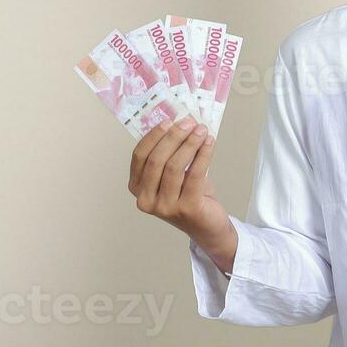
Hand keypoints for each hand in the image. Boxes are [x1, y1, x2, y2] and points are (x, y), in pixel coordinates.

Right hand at [128, 116, 235, 267]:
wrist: (206, 226)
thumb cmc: (188, 195)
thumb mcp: (172, 175)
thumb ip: (169, 154)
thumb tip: (179, 122)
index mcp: (137, 188)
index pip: (139, 156)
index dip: (154, 136)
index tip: (170, 121)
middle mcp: (146, 200)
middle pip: (157, 160)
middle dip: (174, 137)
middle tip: (189, 123)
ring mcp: (165, 207)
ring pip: (175, 166)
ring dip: (190, 144)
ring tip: (202, 131)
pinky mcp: (187, 209)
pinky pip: (195, 174)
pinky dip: (203, 155)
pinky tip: (209, 143)